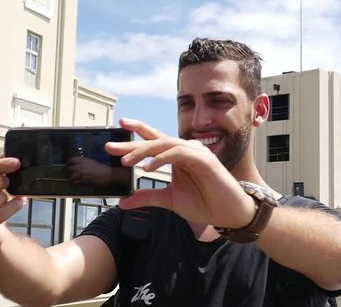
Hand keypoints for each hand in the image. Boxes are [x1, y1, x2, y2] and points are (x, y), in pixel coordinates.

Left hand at [65, 156, 112, 186]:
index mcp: (83, 160)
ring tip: (70, 180)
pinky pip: (74, 183)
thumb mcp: (92, 162)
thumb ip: (84, 163)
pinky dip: (73, 184)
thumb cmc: (102, 169)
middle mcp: (81, 166)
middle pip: (68, 168)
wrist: (108, 174)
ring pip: (70, 177)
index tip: (68, 165)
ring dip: (69, 179)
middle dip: (67, 172)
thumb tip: (78, 165)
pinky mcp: (83, 181)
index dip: (68, 163)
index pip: (71, 160)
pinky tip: (74, 184)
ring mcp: (82, 173)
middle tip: (68, 174)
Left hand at [105, 119, 255, 228]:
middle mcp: (185, 149)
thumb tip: (123, 202)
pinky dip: (162, 159)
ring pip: (165, 144)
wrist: (229, 213)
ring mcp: (195, 152)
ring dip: (143, 151)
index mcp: (176, 156)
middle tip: (111, 147)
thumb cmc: (205, 202)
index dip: (136, 133)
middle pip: (155, 140)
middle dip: (131, 142)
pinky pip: (179, 153)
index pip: (153, 140)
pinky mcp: (204, 159)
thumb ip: (148, 197)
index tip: (118, 128)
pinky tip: (148, 167)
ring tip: (125, 161)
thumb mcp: (169, 200)